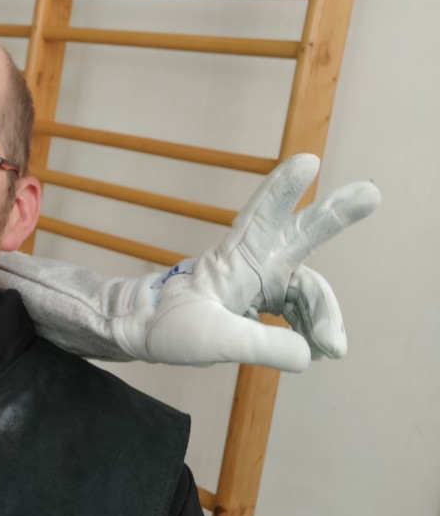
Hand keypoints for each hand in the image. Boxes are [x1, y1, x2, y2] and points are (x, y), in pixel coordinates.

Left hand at [114, 154, 379, 370]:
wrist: (144, 332)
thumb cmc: (168, 326)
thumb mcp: (212, 340)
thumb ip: (261, 346)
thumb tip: (309, 353)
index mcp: (236, 259)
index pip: (263, 219)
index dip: (284, 191)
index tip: (307, 161)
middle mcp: (255, 262)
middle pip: (301, 235)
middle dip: (334, 215)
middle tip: (371, 193)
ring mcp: (262, 280)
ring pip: (308, 289)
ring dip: (326, 316)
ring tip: (333, 348)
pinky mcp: (263, 300)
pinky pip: (301, 314)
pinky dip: (313, 332)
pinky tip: (317, 350)